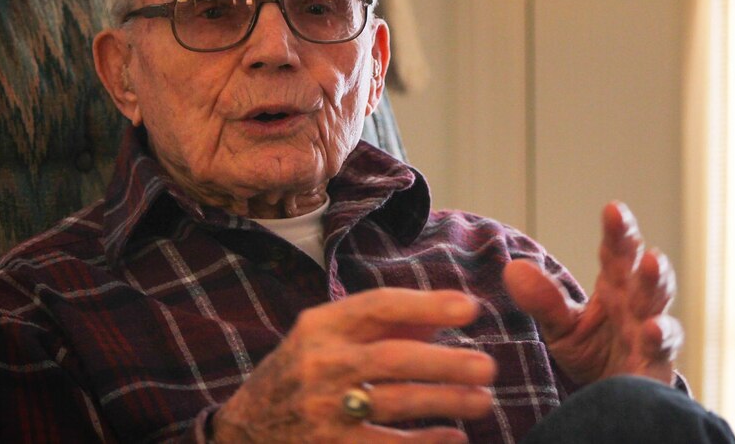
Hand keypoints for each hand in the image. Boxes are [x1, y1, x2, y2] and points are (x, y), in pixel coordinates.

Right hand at [213, 288, 495, 442]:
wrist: (246, 431)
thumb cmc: (302, 373)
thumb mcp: (327, 336)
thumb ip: (381, 324)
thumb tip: (443, 313)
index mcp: (321, 326)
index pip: (379, 306)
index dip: (428, 305)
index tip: (471, 309)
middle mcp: (320, 364)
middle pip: (394, 358)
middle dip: (446, 362)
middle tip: (488, 366)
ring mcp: (323, 411)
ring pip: (396, 403)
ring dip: (446, 402)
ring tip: (482, 401)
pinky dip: (426, 443)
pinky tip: (455, 438)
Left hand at [504, 201, 682, 385]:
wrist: (608, 404)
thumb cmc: (591, 355)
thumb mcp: (560, 328)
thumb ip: (542, 300)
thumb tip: (512, 268)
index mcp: (616, 287)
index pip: (618, 253)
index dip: (619, 231)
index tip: (614, 209)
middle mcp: (637, 306)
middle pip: (646, 277)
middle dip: (646, 259)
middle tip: (641, 243)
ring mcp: (650, 335)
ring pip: (661, 307)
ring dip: (659, 286)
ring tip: (654, 266)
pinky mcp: (656, 367)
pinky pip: (662, 352)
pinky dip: (660, 339)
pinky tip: (651, 330)